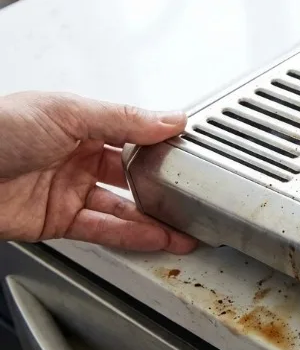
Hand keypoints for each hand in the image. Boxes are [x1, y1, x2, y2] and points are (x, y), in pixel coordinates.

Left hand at [0, 91, 196, 253]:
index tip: (191, 155)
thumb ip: (123, 118)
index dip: (161, 146)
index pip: (132, 134)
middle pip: (130, 174)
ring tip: (185, 226)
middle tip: (194, 195)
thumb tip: (170, 118)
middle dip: (162, 186)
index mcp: (78, 123)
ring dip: (154, 219)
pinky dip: (132, 236)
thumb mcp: (66, 112)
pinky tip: (156, 238)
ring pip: (121, 207)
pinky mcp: (55, 222)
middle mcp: (73, 156)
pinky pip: (102, 230)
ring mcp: (65, 190)